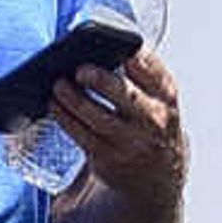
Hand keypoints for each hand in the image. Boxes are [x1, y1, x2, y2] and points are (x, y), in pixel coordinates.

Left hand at [57, 47, 186, 202]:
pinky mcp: (108, 157)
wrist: (157, 179)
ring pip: (97, 116)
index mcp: (166, 97)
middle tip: (80, 69)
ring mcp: (131, 141)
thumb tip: (100, 47)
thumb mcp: (158, 101)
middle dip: (101, 80)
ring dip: (73, 99)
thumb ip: (140, 78)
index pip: (154, 71)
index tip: (115, 43)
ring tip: (58, 84)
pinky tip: (55, 105)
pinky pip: (81, 135)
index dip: (135, 57)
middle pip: (124, 95)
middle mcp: (153, 120)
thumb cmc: (149, 126)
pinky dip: (65, 118)